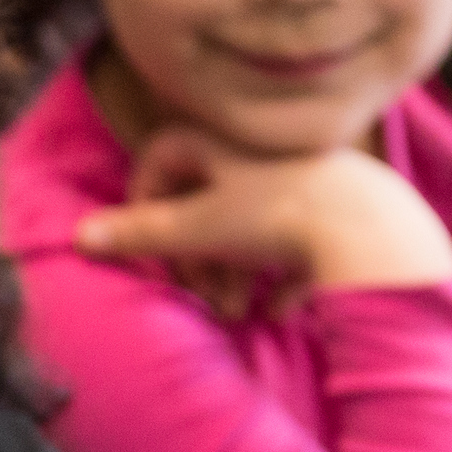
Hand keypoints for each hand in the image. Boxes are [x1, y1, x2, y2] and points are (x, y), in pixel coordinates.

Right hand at [74, 128, 451, 321]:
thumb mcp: (199, 228)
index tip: (149, 241)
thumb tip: (78, 235)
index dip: (145, 199)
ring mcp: (299, 180)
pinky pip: (295, 243)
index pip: (161, 156)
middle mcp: (258, 153)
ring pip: (245, 225)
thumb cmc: (278, 216)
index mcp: (221, 141)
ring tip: (233, 310)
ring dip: (228, 272)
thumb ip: (141, 232)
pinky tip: (279, 306)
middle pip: (204, 199)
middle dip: (192, 253)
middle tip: (195, 291)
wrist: (373, 231)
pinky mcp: (336, 212)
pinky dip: (280, 276)